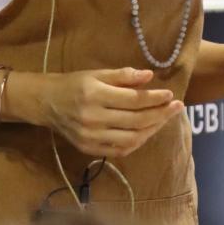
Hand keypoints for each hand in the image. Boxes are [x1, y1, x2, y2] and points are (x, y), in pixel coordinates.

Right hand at [30, 67, 182, 157]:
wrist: (46, 103)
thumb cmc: (74, 83)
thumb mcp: (97, 73)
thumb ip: (123, 75)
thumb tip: (149, 76)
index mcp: (95, 95)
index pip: (133, 100)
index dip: (154, 98)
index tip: (171, 95)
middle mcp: (93, 118)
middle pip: (136, 120)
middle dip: (160, 114)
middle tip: (177, 107)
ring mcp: (91, 137)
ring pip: (131, 138)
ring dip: (152, 130)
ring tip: (164, 119)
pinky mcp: (88, 149)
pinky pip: (120, 150)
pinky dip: (137, 143)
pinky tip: (148, 132)